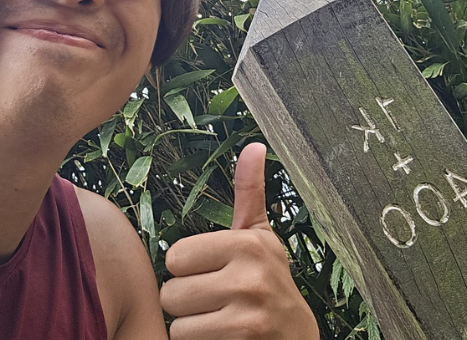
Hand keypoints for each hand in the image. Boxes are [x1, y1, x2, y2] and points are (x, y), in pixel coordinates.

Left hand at [160, 143, 319, 338]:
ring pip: (176, 320)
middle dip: (188, 302)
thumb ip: (249, 193)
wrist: (296, 338)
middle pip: (171, 291)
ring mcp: (249, 309)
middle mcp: (251, 273)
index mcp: (249, 242)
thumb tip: (253, 145)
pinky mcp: (243, 335)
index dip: (189, 270)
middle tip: (218, 301)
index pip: (174, 256)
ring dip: (193, 325)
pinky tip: (224, 337)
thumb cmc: (270, 284)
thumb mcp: (261, 238)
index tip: (217, 274)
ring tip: (221, 319)